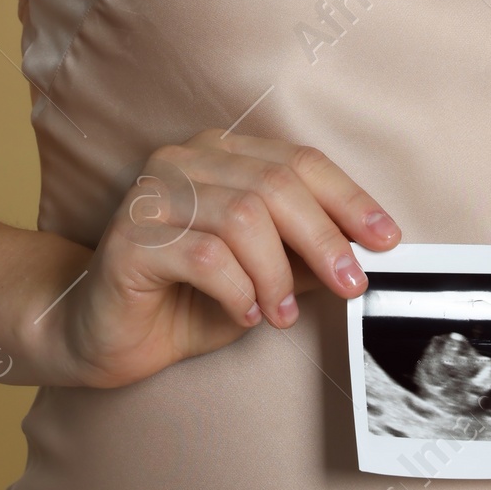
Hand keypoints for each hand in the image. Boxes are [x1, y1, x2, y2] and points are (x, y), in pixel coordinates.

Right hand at [50, 130, 400, 387]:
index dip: (348, 199)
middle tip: (348, 284)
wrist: (105, 335)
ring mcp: (152, 195)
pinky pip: (206, 257)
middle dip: (324, 239)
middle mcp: (183, 161)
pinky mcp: (130, 238)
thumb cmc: (185, 299)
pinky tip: (245, 312)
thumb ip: (303, 254)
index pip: (298, 161)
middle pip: (276, 186)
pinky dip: (239, 290)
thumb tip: (363, 250)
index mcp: (219, 154)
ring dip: (276, 274)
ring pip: (244, 219)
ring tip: (280, 312)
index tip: (385, 239)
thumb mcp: (262, 275)